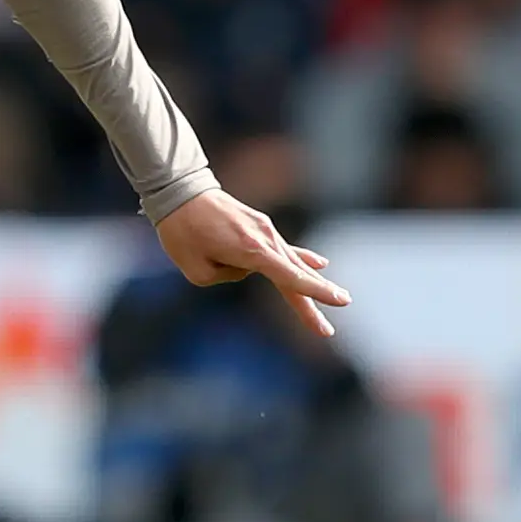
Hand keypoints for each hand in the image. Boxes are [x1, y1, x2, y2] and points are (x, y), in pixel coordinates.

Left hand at [155, 188, 349, 338]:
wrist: (179, 191)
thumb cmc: (182, 232)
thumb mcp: (196, 269)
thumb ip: (227, 277)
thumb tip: (246, 269)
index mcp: (251, 251)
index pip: (290, 277)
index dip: (315, 292)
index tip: (341, 301)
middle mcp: (265, 239)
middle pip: (295, 276)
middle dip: (314, 302)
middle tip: (327, 330)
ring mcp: (264, 230)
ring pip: (290, 263)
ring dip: (309, 283)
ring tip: (337, 297)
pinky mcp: (258, 226)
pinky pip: (283, 248)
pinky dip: (301, 258)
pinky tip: (321, 264)